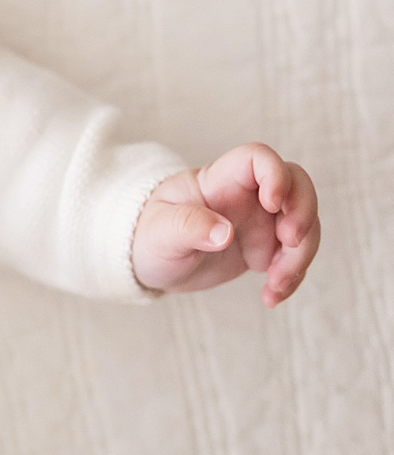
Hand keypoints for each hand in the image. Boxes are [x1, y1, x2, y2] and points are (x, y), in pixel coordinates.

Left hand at [131, 143, 319, 305]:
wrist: (151, 262)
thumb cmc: (149, 235)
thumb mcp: (161, 232)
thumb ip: (189, 226)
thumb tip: (224, 233)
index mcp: (218, 181)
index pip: (256, 158)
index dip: (275, 173)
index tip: (272, 204)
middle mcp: (245, 196)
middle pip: (296, 185)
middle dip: (304, 212)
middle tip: (290, 242)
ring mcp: (259, 221)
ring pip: (304, 223)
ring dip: (301, 254)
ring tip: (275, 285)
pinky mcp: (266, 248)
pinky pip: (296, 256)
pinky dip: (293, 276)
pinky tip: (271, 296)